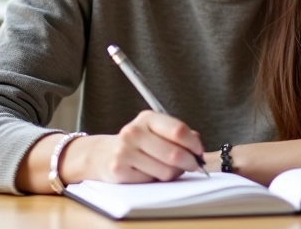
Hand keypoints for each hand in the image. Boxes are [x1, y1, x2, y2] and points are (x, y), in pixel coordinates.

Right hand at [64, 110, 204, 182]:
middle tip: (192, 166)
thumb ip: (178, 135)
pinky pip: (151, 181)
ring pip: (165, 171)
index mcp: (147, 118)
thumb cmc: (137, 143)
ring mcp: (125, 151)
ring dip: (173, 174)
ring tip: (166, 169)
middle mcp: (134, 132)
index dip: (194, 144)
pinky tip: (149, 173)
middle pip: (174, 154)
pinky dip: (155, 180)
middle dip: (189, 163)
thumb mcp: (155, 131)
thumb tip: (197, 144)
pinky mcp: (119, 170)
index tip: (199, 152)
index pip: (178, 131)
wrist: (102, 154)